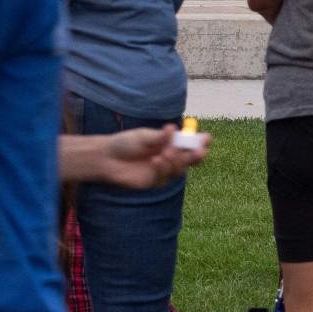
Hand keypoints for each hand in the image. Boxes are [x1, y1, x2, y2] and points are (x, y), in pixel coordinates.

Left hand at [89, 125, 205, 188]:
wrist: (106, 158)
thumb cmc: (124, 143)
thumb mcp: (143, 136)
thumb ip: (159, 137)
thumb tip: (174, 129)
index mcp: (170, 144)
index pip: (190, 145)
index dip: (200, 143)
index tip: (207, 138)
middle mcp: (169, 158)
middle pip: (189, 160)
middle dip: (196, 156)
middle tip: (200, 151)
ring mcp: (162, 171)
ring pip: (178, 170)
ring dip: (176, 161)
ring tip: (166, 153)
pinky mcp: (153, 182)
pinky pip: (164, 177)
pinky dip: (162, 168)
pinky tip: (156, 160)